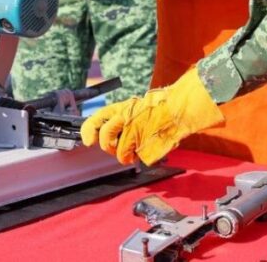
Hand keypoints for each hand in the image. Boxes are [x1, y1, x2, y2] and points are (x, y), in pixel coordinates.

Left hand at [80, 67, 223, 164]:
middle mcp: (124, 122)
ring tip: (138, 145)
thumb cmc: (157, 108)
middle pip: (106, 142)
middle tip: (118, 147)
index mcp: (120, 110)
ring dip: (128, 155)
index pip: (97, 120)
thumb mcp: (133, 108)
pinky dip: (142, 156)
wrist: (178, 110)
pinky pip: (137, 159)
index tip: (88, 141)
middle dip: (111, 148)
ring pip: (121, 155)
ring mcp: (134, 136)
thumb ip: (117, 119)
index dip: (88, 132)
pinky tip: (148, 146)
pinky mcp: (144, 149)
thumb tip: (100, 133)